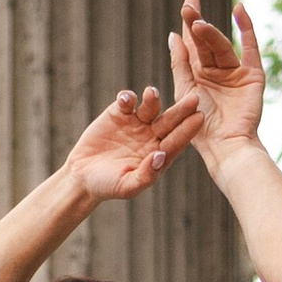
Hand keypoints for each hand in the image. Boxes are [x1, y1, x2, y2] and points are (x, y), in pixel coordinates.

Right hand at [65, 80, 203, 207]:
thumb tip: (161, 156)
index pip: (177, 141)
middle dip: (180, 110)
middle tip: (194, 98)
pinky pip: (127, 102)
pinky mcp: (120, 112)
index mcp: (159, 154)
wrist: (83, 176)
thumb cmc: (107, 186)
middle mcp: (152, 136)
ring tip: (151, 94)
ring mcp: (137, 122)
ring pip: (150, 107)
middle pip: (169, 120)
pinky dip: (127, 98)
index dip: (187, 130)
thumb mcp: (126, 186)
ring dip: (152, 100)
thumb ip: (146, 175)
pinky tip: (126, 99)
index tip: (199, 118)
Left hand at [169, 0, 264, 157]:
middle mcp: (217, 72)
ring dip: (210, 32)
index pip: (192, 45)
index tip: (187, 1)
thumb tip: (173, 35)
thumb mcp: (184, 91)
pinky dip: (246, 28)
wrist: (224, 147)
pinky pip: (250, 47)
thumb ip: (180, 64)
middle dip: (196, 22)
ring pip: (221, 46)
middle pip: (205, 42)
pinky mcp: (253, 75)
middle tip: (188, 4)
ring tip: (196, 23)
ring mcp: (235, 73)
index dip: (188, 24)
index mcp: (198, 77)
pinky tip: (239, 9)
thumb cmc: (200, 128)